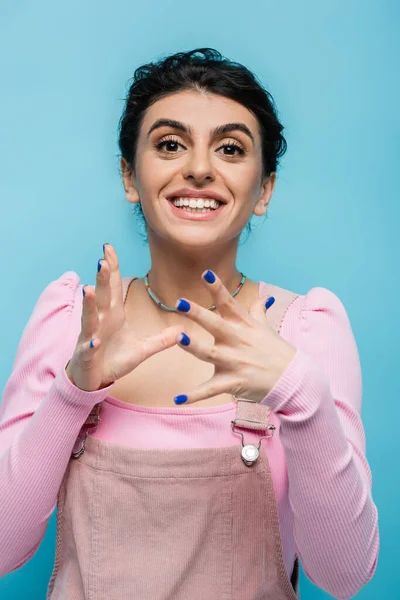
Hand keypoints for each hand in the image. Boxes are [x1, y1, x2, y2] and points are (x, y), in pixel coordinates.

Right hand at [66, 243, 183, 391]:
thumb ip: (161, 340)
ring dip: (89, 305)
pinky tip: (94, 340)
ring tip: (89, 290)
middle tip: (102, 260)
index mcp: (113, 315)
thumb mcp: (142, 350)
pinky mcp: (86, 354)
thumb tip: (182, 330)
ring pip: (89, 318)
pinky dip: (91, 344)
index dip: (111, 268)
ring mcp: (91, 337)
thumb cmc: (113, 359)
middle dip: (102, 279)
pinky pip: (89, 347)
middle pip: (101, 296)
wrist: (94, 381)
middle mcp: (100, 322)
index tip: (109, 248)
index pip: (112, 287)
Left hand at [173, 270, 296, 404]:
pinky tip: (177, 398)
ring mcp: (235, 362)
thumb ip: (258, 312)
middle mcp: (237, 341)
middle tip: (180, 302)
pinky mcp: (233, 382)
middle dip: (198, 313)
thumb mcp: (267, 329)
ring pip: (210, 354)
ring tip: (178, 338)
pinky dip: (194, 396)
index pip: (228, 302)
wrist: (294, 379)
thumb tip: (263, 297)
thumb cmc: (277, 352)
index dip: (216, 288)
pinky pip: (210, 390)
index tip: (205, 273)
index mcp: (243, 326)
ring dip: (193, 346)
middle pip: (215, 324)